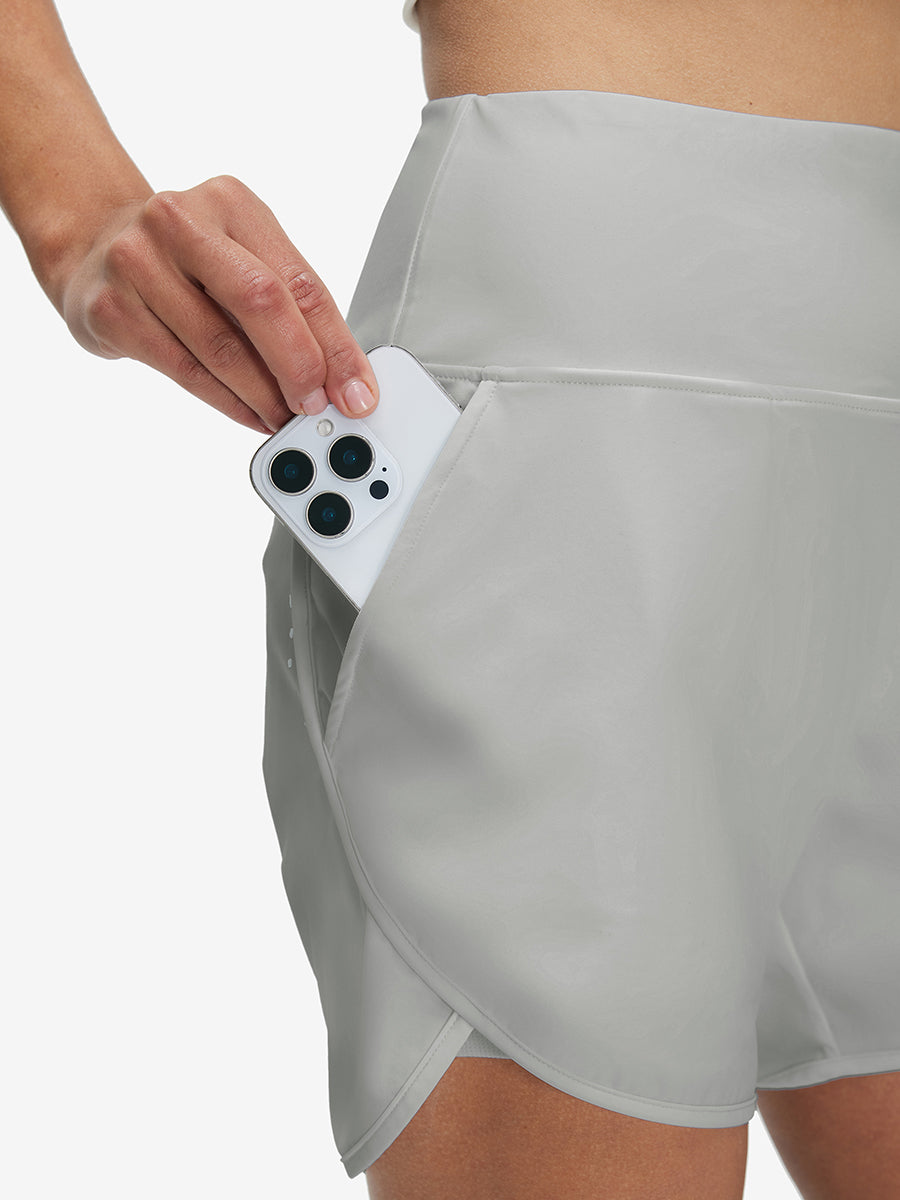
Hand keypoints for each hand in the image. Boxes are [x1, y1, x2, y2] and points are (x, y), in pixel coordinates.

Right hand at [53, 175, 379, 433]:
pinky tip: (250, 415)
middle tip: (319, 406)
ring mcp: (137, 262)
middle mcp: (180, 221)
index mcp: (231, 203)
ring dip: (264, 395)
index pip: (300, 282)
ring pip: (220, 346)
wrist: (92, 248)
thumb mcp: (240, 258)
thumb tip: (339, 378)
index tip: (358, 390)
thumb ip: (288, 307)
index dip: (336, 345)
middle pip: (260, 301)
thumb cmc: (185, 260)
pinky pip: (184, 370)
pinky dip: (227, 402)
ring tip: (286, 418)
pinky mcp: (110, 309)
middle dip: (301, 366)